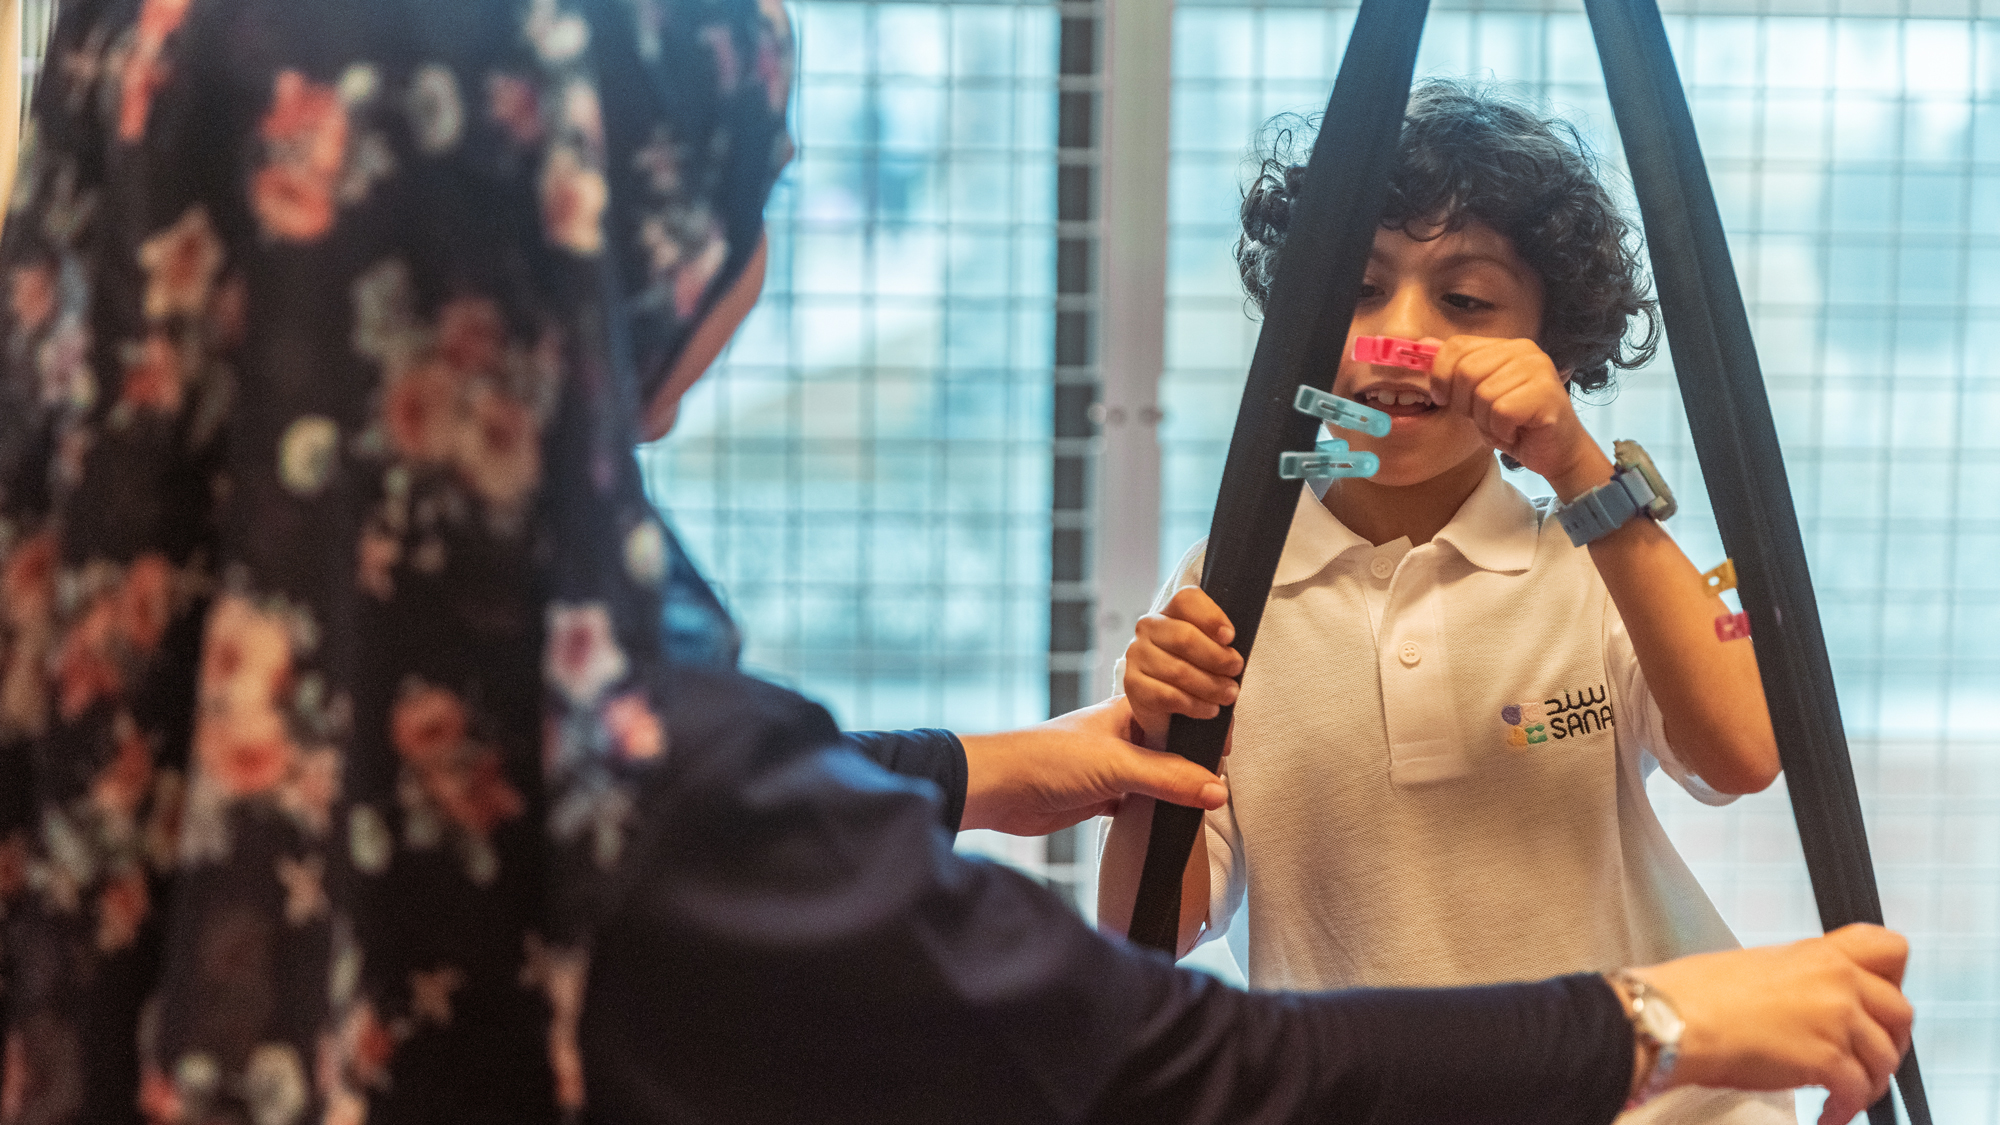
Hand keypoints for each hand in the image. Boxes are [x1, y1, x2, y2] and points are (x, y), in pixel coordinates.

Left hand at [958, 696, 1227, 835]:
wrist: (999, 788)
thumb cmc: (1048, 759)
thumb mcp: (1118, 765)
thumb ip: (1169, 777)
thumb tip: (1216, 790)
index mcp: (1130, 710)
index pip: (1181, 711)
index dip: (1205, 728)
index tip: (1228, 753)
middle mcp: (1124, 735)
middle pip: (1173, 748)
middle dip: (1194, 765)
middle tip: (1220, 786)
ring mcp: (1113, 766)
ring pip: (1157, 776)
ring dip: (1174, 790)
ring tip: (1203, 806)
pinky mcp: (1101, 795)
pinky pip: (1139, 801)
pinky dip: (1153, 810)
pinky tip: (1169, 821)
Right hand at [1124, 587, 1243, 746]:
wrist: (1165, 702)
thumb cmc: (1195, 669)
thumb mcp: (1211, 652)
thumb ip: (1222, 647)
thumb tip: (1233, 658)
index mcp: (1171, 611)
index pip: (1187, 600)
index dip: (1211, 617)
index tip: (1230, 637)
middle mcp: (1149, 627)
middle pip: (1184, 637)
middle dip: (1217, 657)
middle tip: (1235, 669)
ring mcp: (1137, 654)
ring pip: (1177, 670)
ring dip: (1210, 686)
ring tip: (1228, 695)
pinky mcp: (1132, 684)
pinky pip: (1166, 695)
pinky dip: (1194, 704)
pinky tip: (1209, 709)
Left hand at [1429, 335, 1608, 496]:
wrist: (1556, 453)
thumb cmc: (1514, 425)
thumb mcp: (1475, 397)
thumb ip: (1453, 370)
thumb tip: (1423, 345)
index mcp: (1505, 346)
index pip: (1456, 346)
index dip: (1440, 375)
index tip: (1443, 398)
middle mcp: (1524, 350)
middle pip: (1466, 371)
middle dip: (1465, 404)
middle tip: (1485, 417)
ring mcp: (1538, 369)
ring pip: (1483, 395)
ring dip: (1486, 421)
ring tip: (1504, 426)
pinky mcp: (1546, 393)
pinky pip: (1501, 412)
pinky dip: (1501, 431)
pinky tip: (1516, 431)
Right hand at [1627, 924, 1911, 1124]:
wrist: (1673, 1018)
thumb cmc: (1694, 993)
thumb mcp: (1755, 966)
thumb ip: (1797, 979)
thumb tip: (1804, 1004)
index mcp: (1817, 953)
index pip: (1890, 947)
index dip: (1894, 978)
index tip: (1878, 1001)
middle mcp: (1836, 981)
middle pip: (1901, 1013)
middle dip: (1891, 1043)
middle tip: (1870, 1060)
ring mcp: (1835, 1019)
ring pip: (1886, 1058)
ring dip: (1871, 1083)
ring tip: (1846, 1097)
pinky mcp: (1827, 1059)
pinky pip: (1858, 1092)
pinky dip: (1846, 1109)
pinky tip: (1828, 1115)